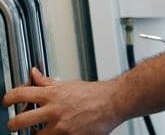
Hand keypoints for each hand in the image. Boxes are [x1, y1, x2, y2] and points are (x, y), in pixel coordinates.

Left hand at [3, 68, 122, 134]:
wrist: (115, 102)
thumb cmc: (95, 93)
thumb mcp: (69, 85)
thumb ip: (48, 82)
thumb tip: (34, 74)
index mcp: (53, 95)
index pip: (21, 94)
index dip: (8, 99)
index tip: (6, 102)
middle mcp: (54, 110)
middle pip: (19, 121)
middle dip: (13, 124)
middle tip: (15, 124)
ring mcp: (61, 127)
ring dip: (36, 134)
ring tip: (42, 130)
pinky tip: (60, 131)